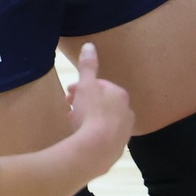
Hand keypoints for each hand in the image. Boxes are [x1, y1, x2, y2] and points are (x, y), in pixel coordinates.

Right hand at [62, 43, 132, 175]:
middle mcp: (127, 113)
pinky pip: (103, 138)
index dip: (83, 87)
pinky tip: (82, 139)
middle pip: (102, 103)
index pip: (100, 85)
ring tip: (73, 123)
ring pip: (103, 121)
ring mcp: (124, 133)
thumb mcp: (86, 85)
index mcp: (120, 95)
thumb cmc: (91, 113)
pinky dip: (93, 135)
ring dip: (89, 119)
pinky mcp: (118, 150)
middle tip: (69, 107)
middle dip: (85, 103)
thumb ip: (88, 66)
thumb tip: (89, 45)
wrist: (95, 150)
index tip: (69, 92)